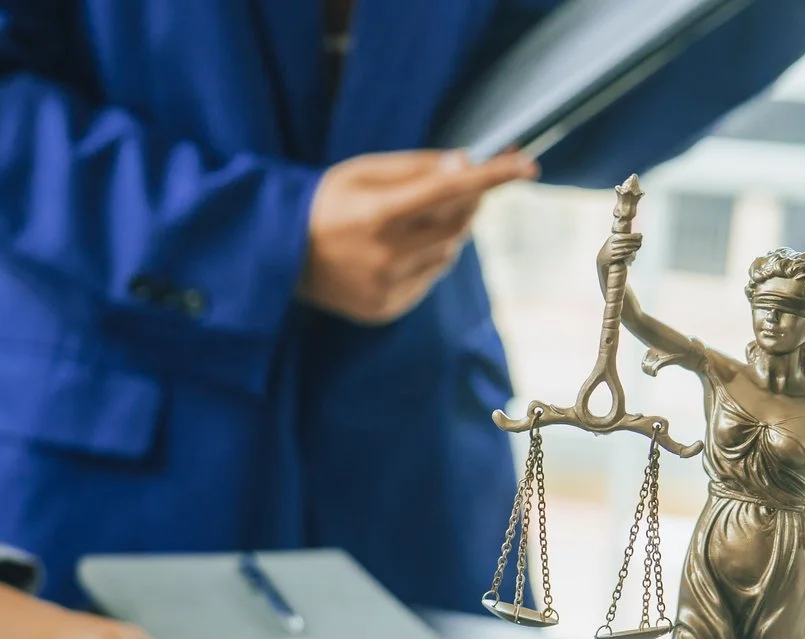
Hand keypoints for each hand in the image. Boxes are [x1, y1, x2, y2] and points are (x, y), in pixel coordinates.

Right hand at [298, 149, 535, 323]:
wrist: (277, 255)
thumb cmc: (324, 203)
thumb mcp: (364, 172)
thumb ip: (417, 168)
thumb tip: (466, 164)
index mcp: (377, 214)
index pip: (448, 190)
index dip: (491, 176)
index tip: (527, 165)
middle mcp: (384, 255)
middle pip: (458, 224)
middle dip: (466, 204)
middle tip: (456, 190)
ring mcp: (385, 287)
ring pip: (448, 253)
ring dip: (444, 234)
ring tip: (407, 226)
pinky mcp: (385, 308)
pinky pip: (430, 279)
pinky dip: (426, 261)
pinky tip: (392, 254)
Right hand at [598, 231, 642, 281]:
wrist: (601, 258)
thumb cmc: (611, 247)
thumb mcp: (614, 240)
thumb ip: (624, 237)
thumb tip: (637, 235)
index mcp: (612, 238)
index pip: (624, 236)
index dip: (632, 236)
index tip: (639, 236)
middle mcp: (611, 245)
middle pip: (625, 243)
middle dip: (633, 243)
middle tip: (639, 243)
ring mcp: (611, 252)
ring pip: (624, 250)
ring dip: (632, 249)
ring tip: (636, 248)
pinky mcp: (612, 259)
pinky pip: (622, 256)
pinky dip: (628, 254)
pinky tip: (631, 253)